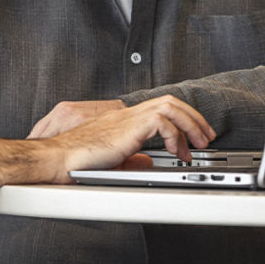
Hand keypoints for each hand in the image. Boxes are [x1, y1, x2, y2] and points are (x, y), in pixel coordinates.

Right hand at [40, 94, 214, 180]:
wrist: (58, 158)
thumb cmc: (75, 161)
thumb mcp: (112, 160)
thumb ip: (131, 158)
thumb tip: (147, 161)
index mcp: (123, 119)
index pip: (160, 107)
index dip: (182, 118)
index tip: (194, 135)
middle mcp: (127, 114)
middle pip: (170, 101)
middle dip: (194, 118)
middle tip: (206, 137)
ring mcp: (127, 118)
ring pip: (170, 106)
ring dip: (191, 124)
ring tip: (198, 145)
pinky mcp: (127, 127)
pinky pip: (162, 122)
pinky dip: (175, 137)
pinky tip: (177, 153)